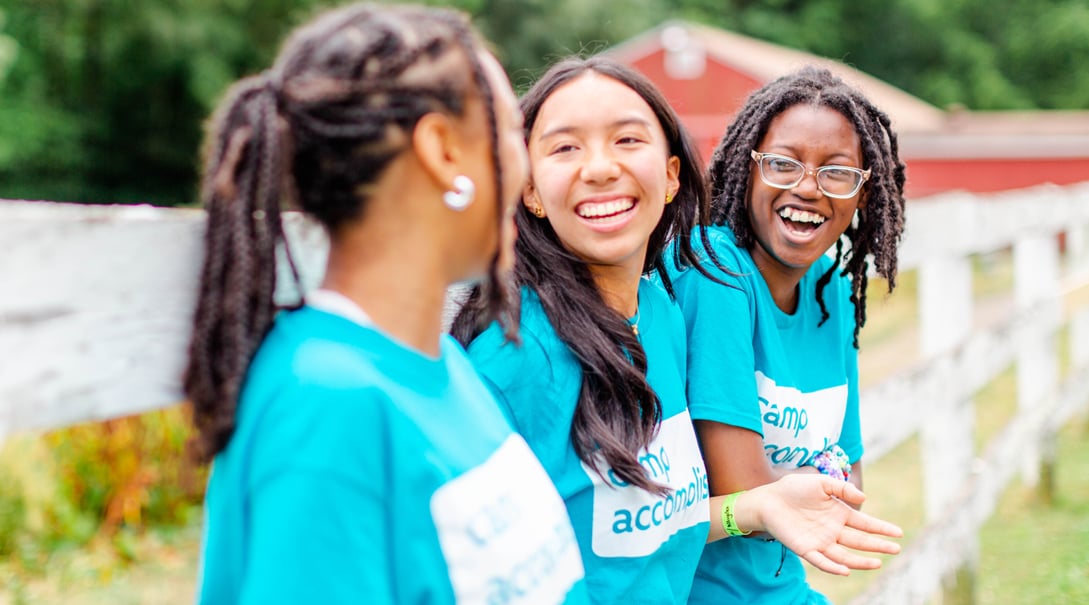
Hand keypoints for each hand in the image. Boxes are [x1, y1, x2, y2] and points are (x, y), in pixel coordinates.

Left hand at [742, 474, 902, 575]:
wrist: (768, 498)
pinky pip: (822, 561)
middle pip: (860, 541)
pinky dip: (833, 567)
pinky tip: (846, 570)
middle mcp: (833, 530)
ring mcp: (820, 541)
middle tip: (896, 549)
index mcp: (839, 514)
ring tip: (877, 563)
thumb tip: (864, 499)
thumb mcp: (820, 482)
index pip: (865, 524)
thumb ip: (841, 487)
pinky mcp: (805, 549)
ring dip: (861, 561)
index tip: (898, 533)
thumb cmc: (793, 488)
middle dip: (878, 546)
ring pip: (845, 556)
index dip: (881, 528)